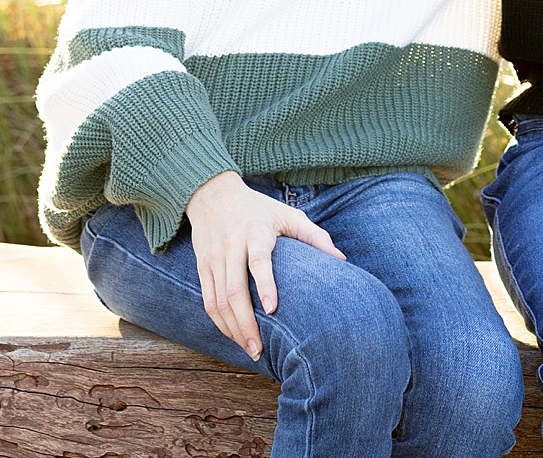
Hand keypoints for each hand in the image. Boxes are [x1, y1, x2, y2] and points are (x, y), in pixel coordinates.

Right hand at [183, 171, 345, 359]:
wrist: (212, 194)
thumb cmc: (259, 208)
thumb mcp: (289, 214)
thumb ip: (314, 236)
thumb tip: (341, 260)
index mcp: (256, 232)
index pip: (258, 261)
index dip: (265, 285)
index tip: (273, 309)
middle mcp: (231, 246)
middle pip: (234, 290)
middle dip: (246, 322)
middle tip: (260, 349)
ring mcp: (213, 259)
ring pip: (218, 301)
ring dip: (232, 328)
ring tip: (250, 348)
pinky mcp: (201, 267)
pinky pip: (208, 300)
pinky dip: (219, 321)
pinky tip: (233, 335)